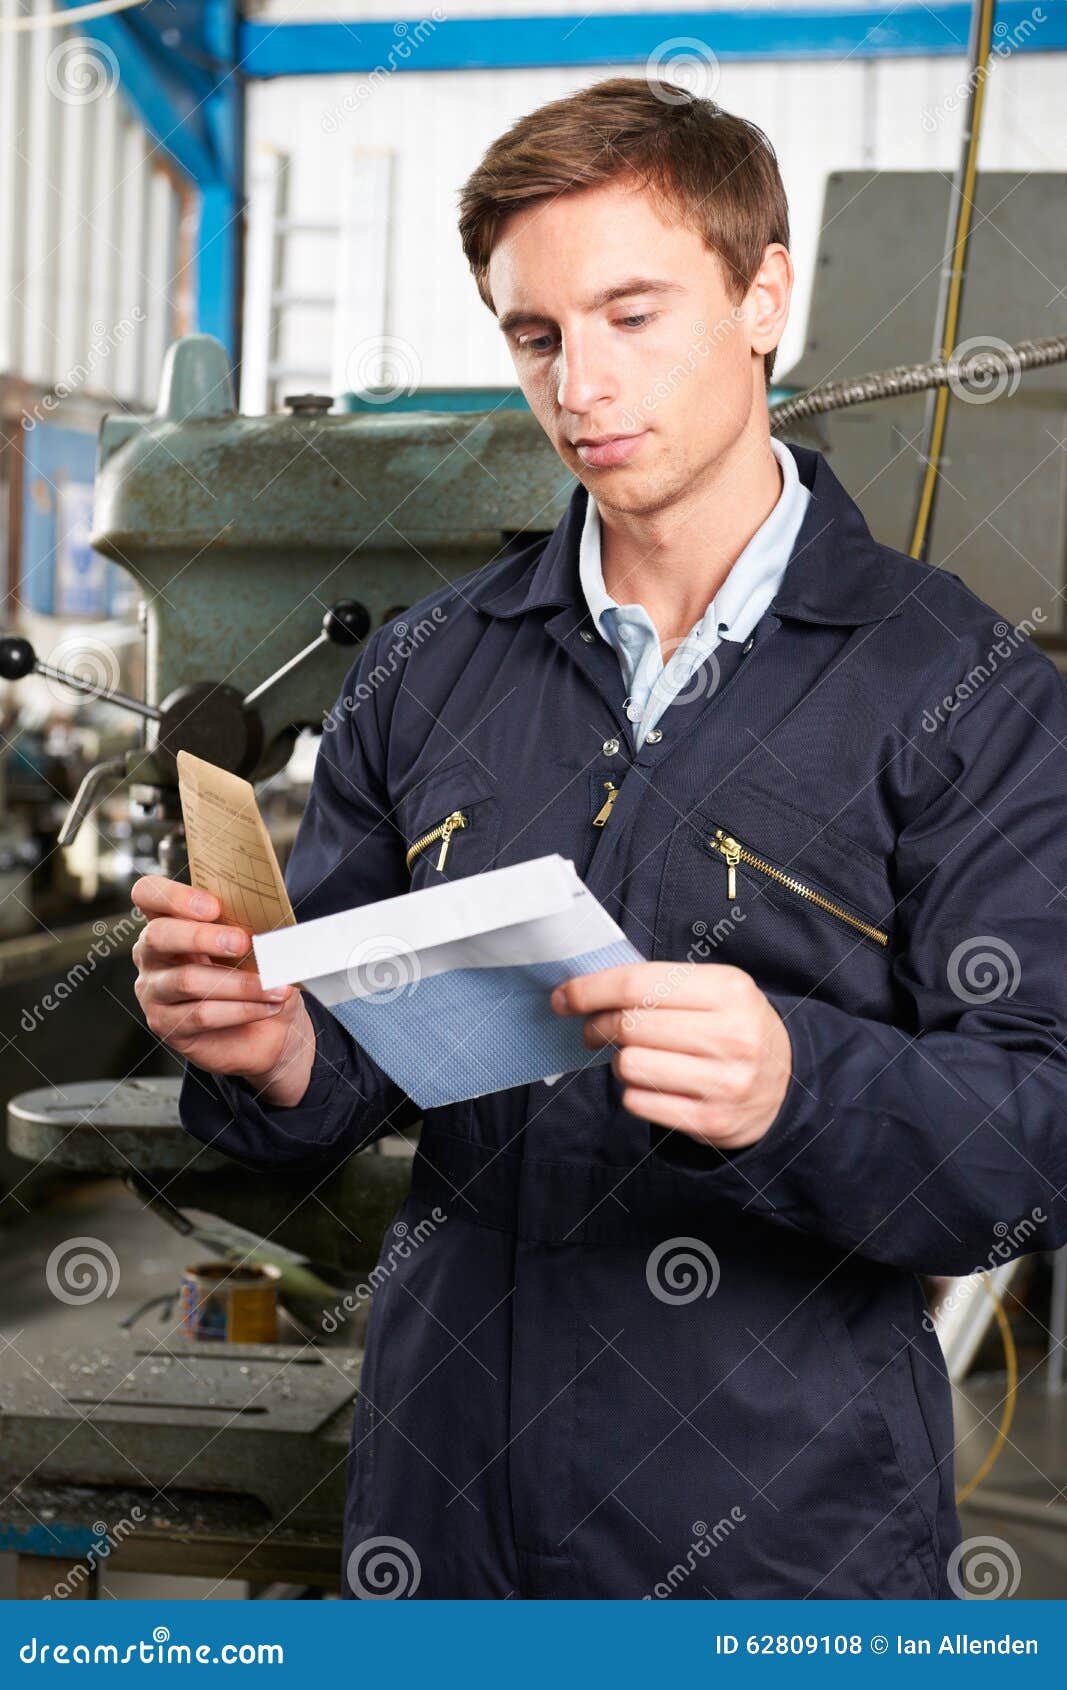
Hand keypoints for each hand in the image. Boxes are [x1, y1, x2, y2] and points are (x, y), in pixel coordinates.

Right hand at [130, 875, 314, 1104]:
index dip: (173, 896)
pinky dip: (242, 1009)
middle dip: (203, 936)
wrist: (268, 1028)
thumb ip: (253, 929)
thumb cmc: (256, 974)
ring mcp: (153, 991)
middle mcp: (151, 953)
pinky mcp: (165, 1024)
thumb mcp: (258, 946)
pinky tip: (269, 1005)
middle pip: (159, 935)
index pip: (147, 894)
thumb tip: (271, 927)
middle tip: (244, 942)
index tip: (214, 907)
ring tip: (276, 985)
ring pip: (188, 980)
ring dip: (239, 982)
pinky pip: (201, 1014)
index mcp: (168, 921)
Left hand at [549, 961, 792, 1149]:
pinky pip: (639, 1102)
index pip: (638, 984)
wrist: (784, 1083)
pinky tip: (651, 1083)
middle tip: (591, 1029)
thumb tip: (583, 991)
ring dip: (619, 1060)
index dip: (590, 989)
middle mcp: (731, 1035)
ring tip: (632, 1056)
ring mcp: (724, 1082)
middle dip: (596, 1025)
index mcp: (728, 990)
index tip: (563, 996)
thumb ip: (658, 985)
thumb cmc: (731, 1026)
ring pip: (630, 1065)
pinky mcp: (711, 1121)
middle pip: (630, 1024)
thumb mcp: (714, 990)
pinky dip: (633, 1091)